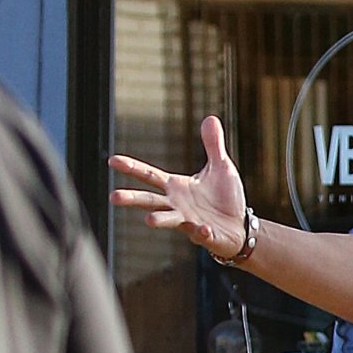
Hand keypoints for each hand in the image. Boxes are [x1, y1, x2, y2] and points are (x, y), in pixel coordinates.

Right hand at [108, 115, 248, 258]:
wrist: (240, 226)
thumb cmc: (226, 197)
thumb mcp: (221, 167)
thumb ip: (213, 145)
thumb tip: (211, 118)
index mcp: (176, 187)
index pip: (150, 175)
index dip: (132, 168)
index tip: (112, 160)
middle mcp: (176, 204)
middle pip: (149, 200)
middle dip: (132, 198)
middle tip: (113, 197)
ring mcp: (189, 221)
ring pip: (169, 220)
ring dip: (159, 220)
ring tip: (149, 220)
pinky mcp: (205, 234)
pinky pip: (201, 233)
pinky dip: (200, 231)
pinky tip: (202, 228)